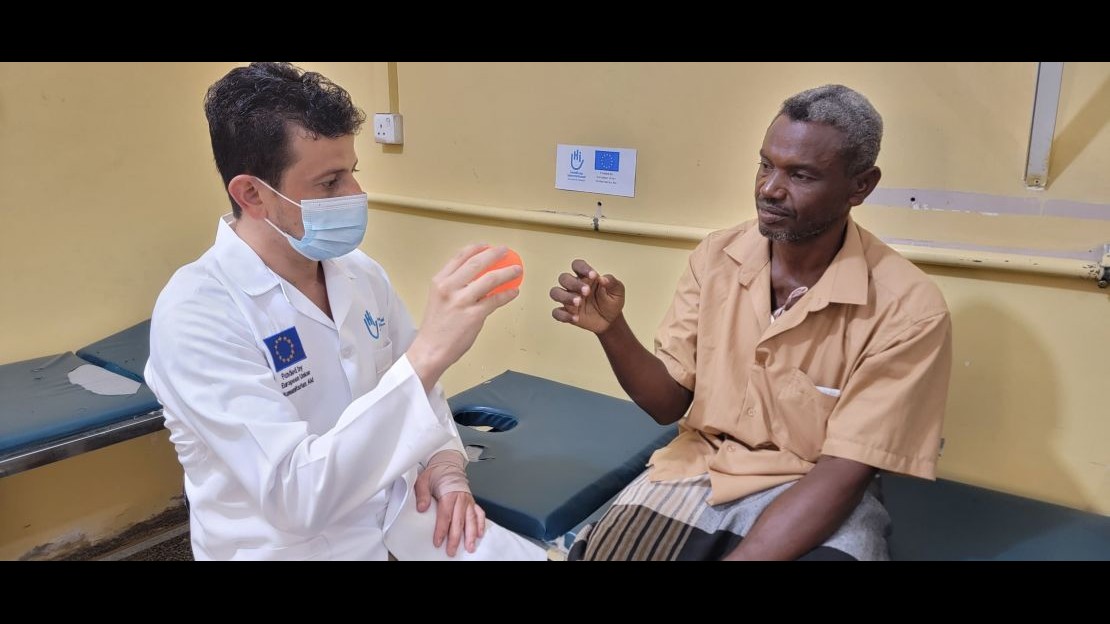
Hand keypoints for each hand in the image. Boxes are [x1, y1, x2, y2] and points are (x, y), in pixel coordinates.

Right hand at [407, 245, 521, 390]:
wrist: (430, 350)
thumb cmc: (436, 327)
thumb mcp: (439, 299)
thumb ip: (455, 287)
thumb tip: (477, 279)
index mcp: (440, 281)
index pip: (460, 257)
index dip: (476, 248)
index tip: (487, 245)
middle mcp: (449, 288)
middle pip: (477, 263)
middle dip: (494, 254)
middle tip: (505, 251)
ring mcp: (462, 301)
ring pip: (490, 279)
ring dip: (507, 272)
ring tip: (517, 270)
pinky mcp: (473, 316)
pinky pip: (495, 300)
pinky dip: (507, 294)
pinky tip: (513, 292)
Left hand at [414, 467, 486, 555]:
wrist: (448, 464)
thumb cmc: (436, 473)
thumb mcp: (423, 480)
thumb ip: (422, 494)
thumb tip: (422, 508)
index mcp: (449, 494)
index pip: (445, 516)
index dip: (441, 530)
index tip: (438, 542)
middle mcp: (461, 499)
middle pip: (459, 521)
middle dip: (456, 538)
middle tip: (452, 551)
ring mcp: (468, 501)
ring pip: (471, 520)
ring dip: (471, 535)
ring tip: (470, 547)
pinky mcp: (472, 501)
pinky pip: (479, 513)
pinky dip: (481, 524)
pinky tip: (480, 534)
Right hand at [549, 259, 624, 333]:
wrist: (611, 320)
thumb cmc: (612, 301)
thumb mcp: (617, 291)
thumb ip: (612, 282)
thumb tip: (603, 279)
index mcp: (585, 277)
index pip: (577, 265)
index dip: (582, 268)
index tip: (594, 276)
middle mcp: (574, 286)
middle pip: (564, 278)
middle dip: (574, 284)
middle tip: (587, 292)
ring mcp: (568, 300)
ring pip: (555, 292)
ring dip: (565, 296)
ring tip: (579, 303)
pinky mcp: (567, 313)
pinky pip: (556, 312)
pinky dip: (564, 315)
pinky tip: (576, 318)